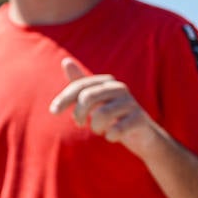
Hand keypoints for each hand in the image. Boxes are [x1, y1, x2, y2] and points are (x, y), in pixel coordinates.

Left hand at [49, 57, 163, 154]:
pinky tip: (112, 137)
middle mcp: (120, 89)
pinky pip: (118, 129)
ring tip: (98, 130)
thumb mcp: (96, 100)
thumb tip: (66, 60)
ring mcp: (131, 103)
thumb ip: (81, 83)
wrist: (143, 135)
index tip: (53, 112)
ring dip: (95, 126)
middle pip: (88, 97)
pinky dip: (110, 136)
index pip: (80, 86)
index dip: (64, 99)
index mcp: (107, 82)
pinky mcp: (140, 119)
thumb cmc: (115, 116)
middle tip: (79, 124)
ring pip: (102, 114)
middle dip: (79, 113)